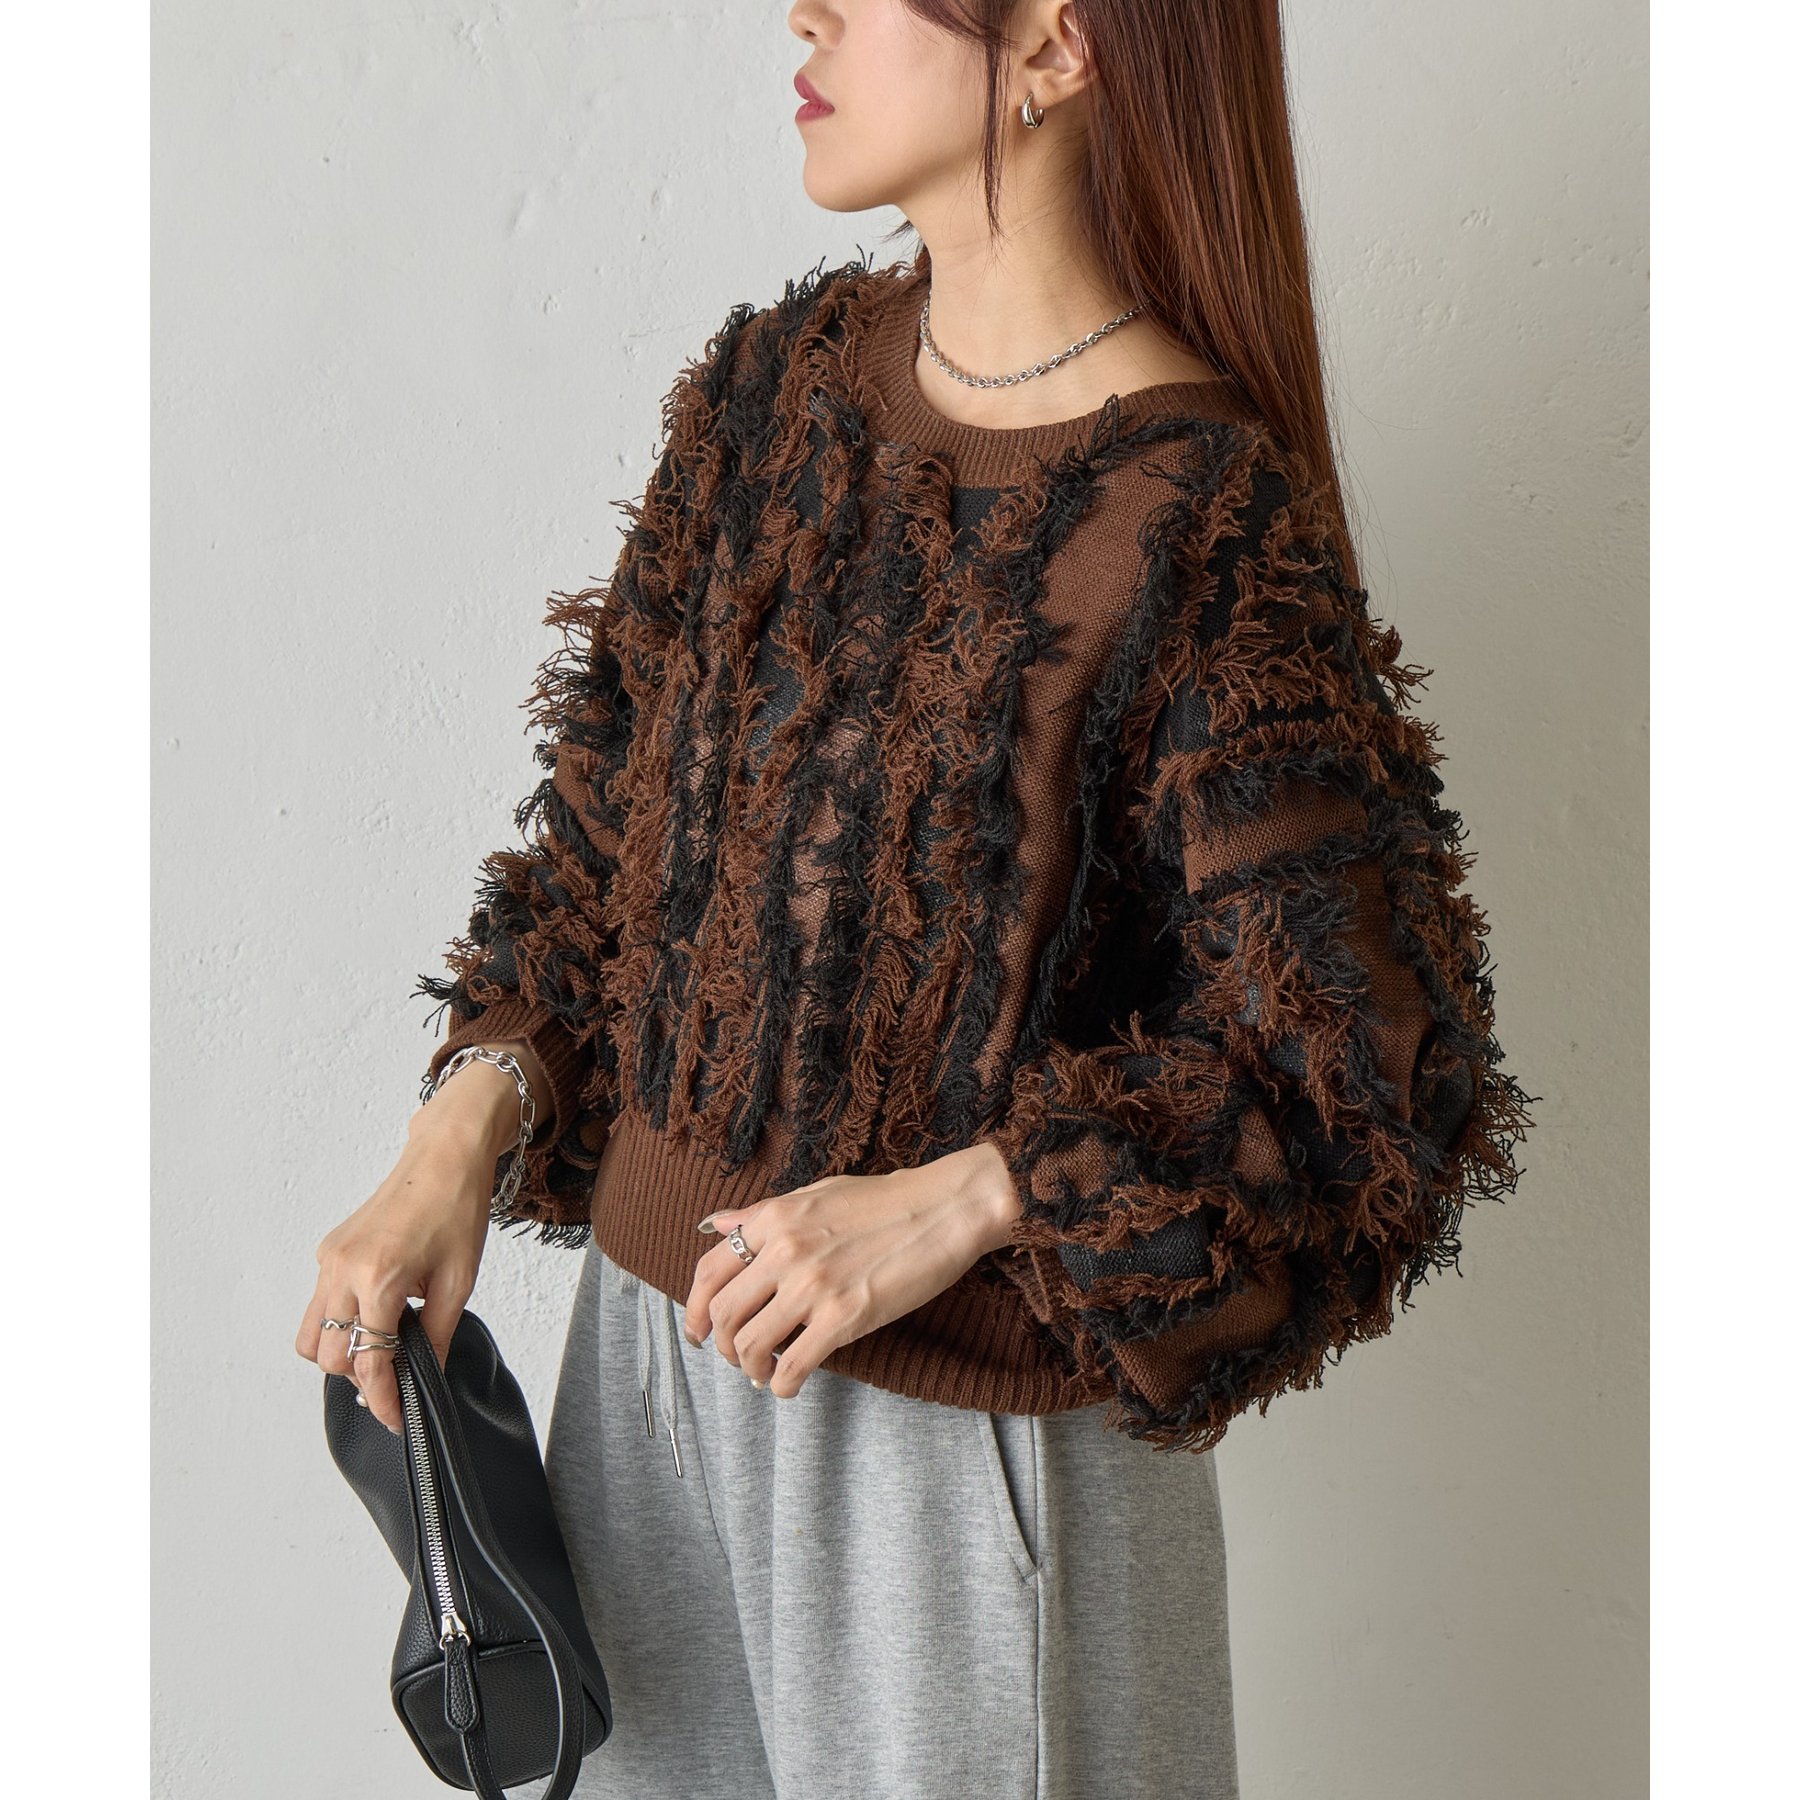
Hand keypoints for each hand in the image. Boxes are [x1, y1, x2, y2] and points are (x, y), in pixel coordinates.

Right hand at [294, 1063, 519, 1431]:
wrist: (444, 1157)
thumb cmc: (456, 1208)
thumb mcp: (458, 1281)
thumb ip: (437, 1335)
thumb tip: (426, 1375)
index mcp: (380, 1278)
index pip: (368, 1362)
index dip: (384, 1399)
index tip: (397, 1419)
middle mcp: (344, 1270)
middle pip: (329, 1358)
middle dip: (359, 1379)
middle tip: (395, 1384)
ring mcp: (330, 1259)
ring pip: (310, 1335)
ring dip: (339, 1353)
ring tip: (380, 1351)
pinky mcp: (328, 1250)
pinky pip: (319, 1303)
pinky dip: (338, 1322)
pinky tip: (375, 1316)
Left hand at [681, 1140, 1021, 1399]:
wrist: (944, 1208)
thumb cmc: (886, 1201)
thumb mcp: (816, 1194)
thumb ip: (763, 1214)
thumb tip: (716, 1225)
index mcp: (774, 1218)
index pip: (709, 1270)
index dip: (694, 1310)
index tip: (700, 1332)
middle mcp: (784, 1250)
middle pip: (724, 1313)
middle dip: (723, 1346)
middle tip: (737, 1358)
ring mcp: (812, 1285)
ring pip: (751, 1344)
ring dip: (750, 1368)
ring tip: (764, 1373)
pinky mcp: (844, 1316)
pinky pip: (793, 1366)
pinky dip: (783, 1385)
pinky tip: (789, 1386)